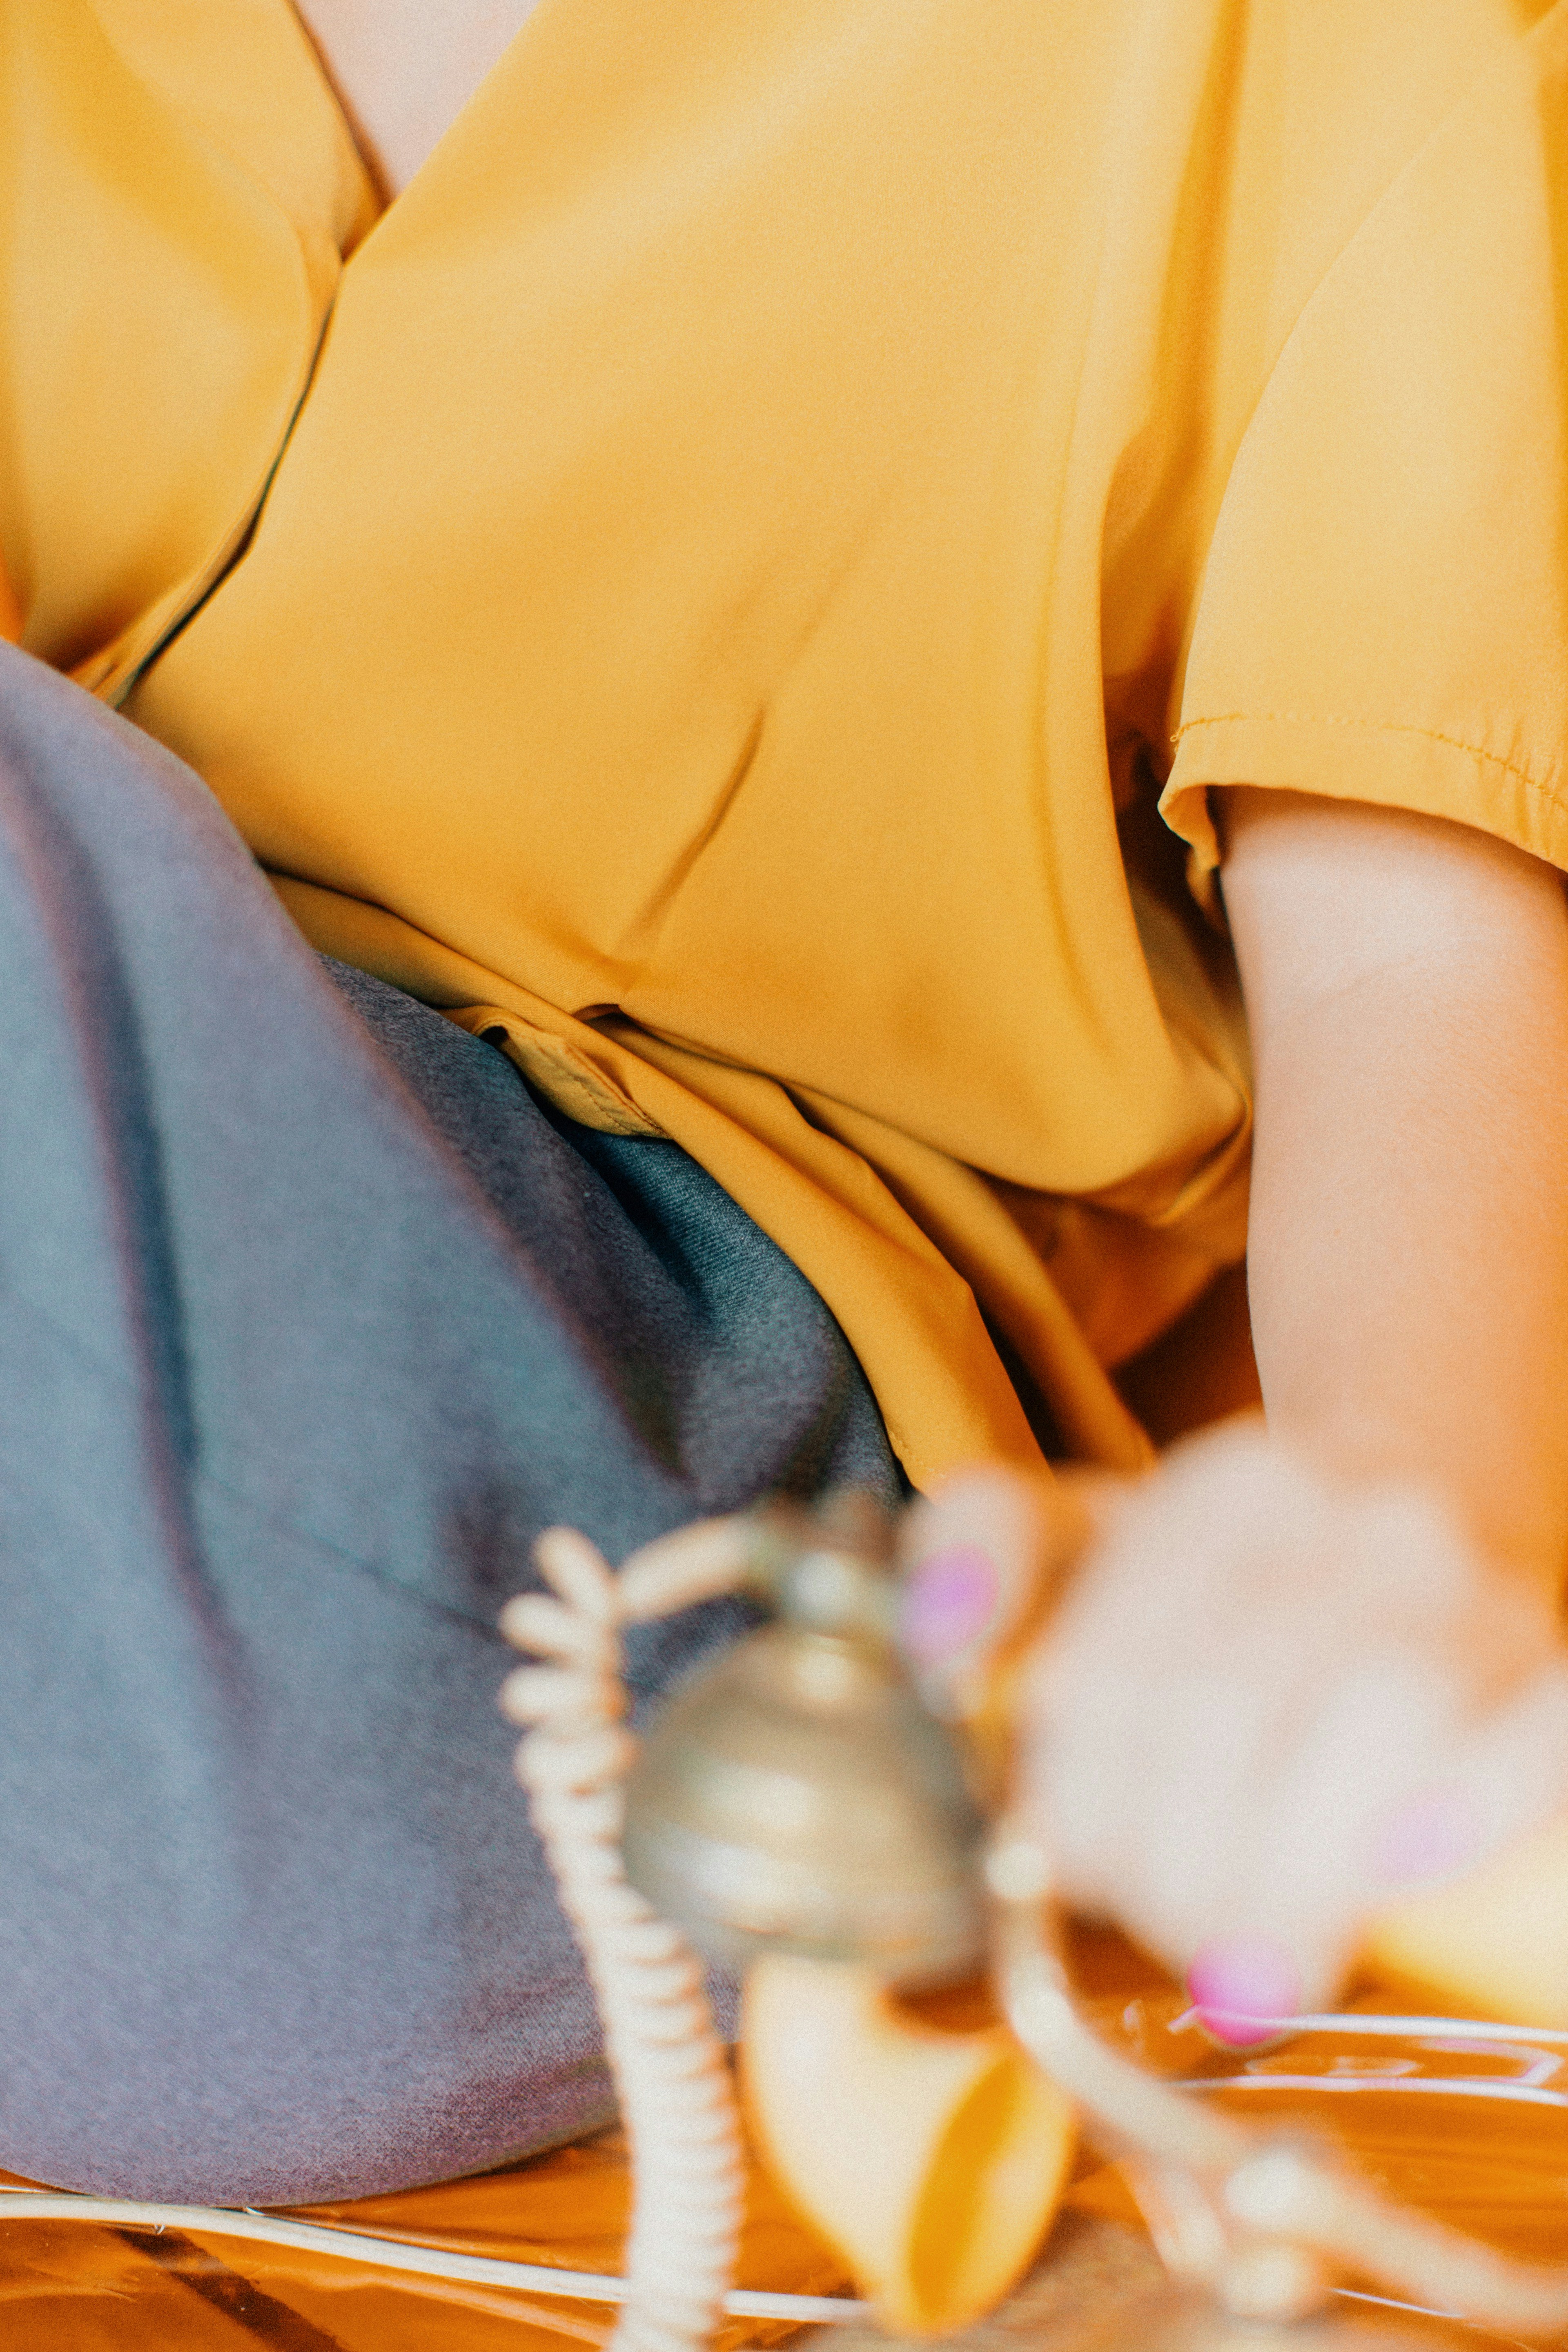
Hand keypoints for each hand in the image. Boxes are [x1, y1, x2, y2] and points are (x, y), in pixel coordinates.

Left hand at [900, 1421, 1567, 2037]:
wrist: (1424, 1510)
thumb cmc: (1233, 1571)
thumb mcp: (1085, 1533)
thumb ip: (980, 1558)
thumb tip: (941, 1643)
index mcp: (1226, 1487)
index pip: (1118, 1662)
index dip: (1083, 1793)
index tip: (1071, 1868)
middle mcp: (1354, 1512)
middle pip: (1233, 1705)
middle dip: (1176, 1858)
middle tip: (1163, 1934)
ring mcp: (1471, 1581)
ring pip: (1375, 1715)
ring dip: (1293, 1868)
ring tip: (1247, 1967)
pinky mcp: (1555, 1658)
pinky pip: (1538, 1731)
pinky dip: (1474, 1803)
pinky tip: (1400, 1875)